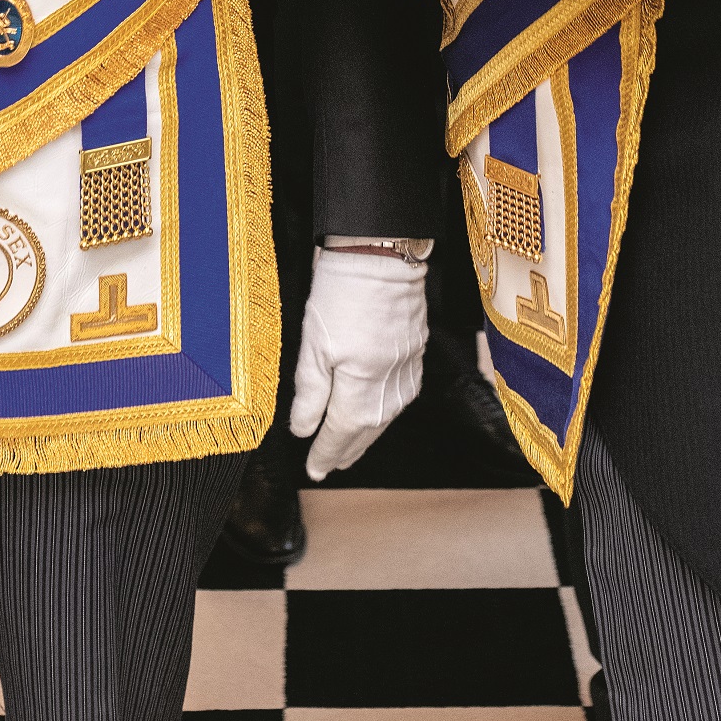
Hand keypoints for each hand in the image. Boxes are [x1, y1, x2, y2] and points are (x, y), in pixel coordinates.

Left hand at [289, 247, 427, 479]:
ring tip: (349, 448)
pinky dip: (383, 411)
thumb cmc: (343, 291)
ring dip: (366, 435)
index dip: (325, 453)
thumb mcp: (314, 343)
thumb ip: (310, 392)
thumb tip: (303, 430)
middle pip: (366, 431)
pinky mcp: (417, 351)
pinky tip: (376, 412)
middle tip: (328, 466)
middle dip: (346, 450)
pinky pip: (400, 396)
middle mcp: (391, 388)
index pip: (341, 434)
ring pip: (385, 417)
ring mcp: (408, 370)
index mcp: (362, 389)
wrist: (382, 252)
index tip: (313, 469)